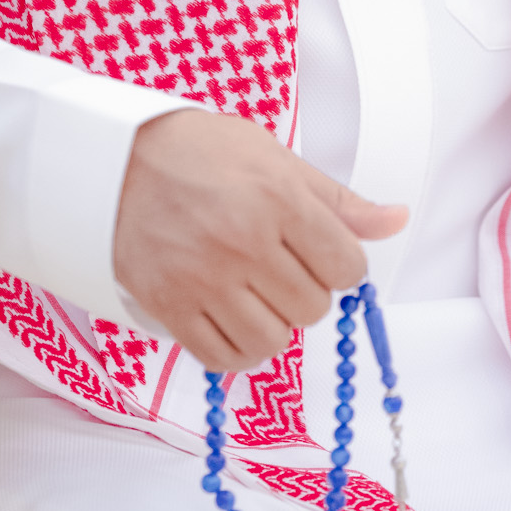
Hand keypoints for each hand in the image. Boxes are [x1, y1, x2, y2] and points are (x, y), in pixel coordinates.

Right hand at [112, 108, 406, 369]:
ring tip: (257, 294)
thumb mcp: (276, 158)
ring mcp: (204, 278)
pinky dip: (236, 348)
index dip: (342, 265)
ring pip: (272, 342)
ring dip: (274, 323)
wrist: (114, 158)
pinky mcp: (169, 306)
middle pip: (313, 309)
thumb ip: (337, 200)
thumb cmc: (200, 151)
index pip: (347, 268)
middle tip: (282, 267)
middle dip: (307, 292)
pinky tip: (232, 317)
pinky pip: (222, 359)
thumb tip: (396, 220)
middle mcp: (244, 242)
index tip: (322, 254)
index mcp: (278, 198)